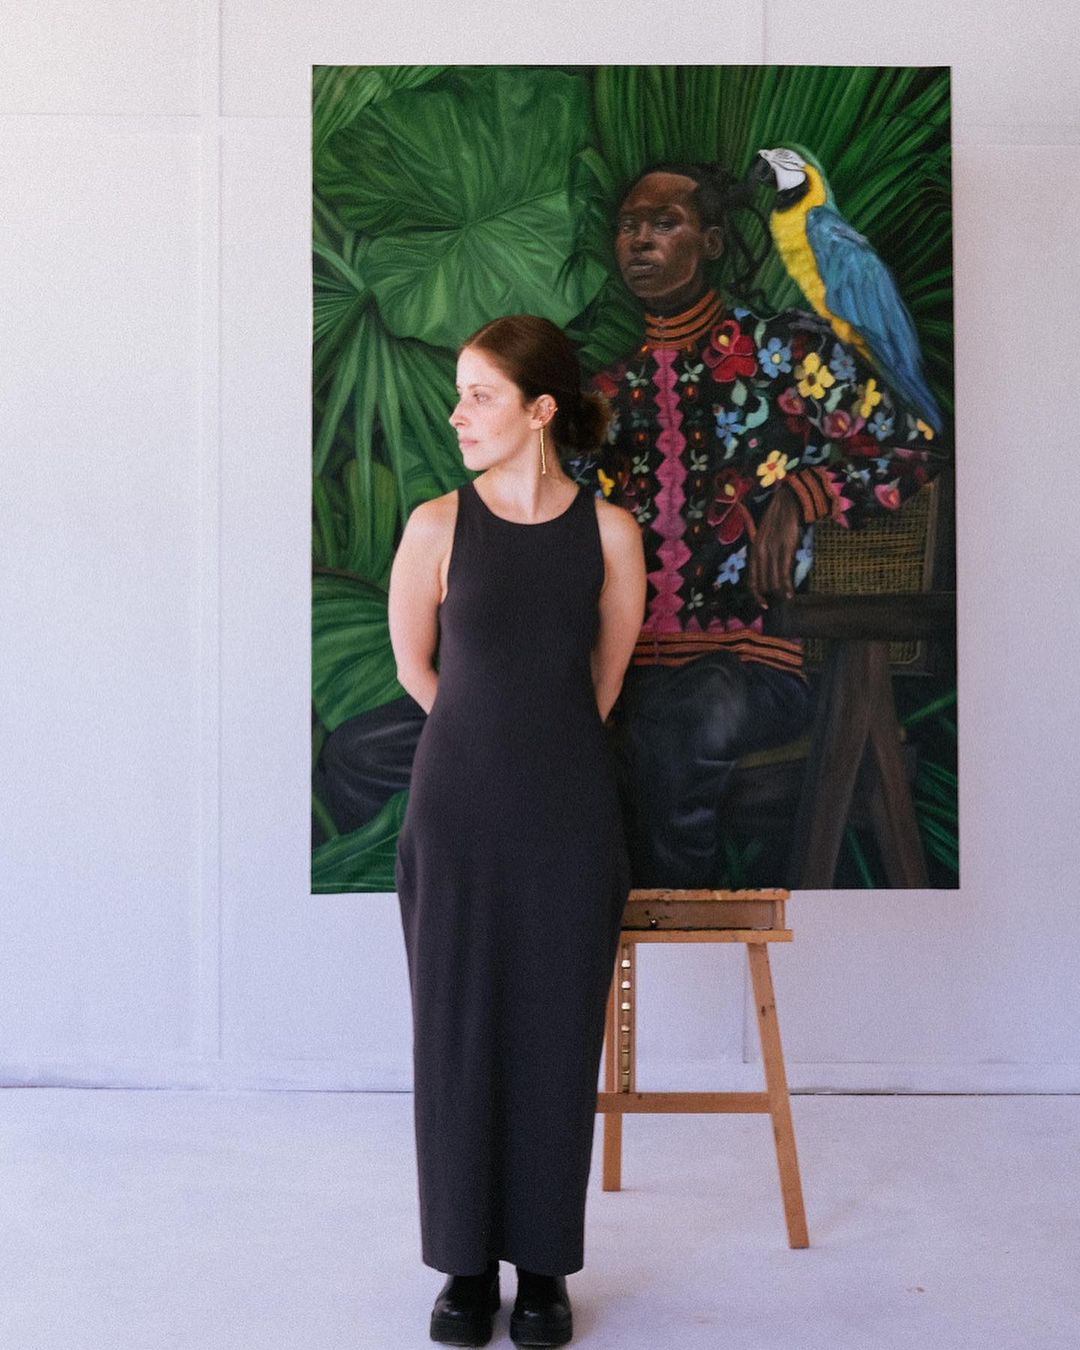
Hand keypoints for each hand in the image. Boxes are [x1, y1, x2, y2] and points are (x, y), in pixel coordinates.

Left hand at [749, 488, 801, 608]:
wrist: (788, 504)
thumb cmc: (776, 521)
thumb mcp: (761, 538)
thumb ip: (761, 555)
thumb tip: (765, 572)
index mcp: (753, 550)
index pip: (751, 580)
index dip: (756, 595)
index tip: (763, 604)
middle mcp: (760, 552)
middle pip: (763, 584)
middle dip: (771, 595)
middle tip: (780, 600)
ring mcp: (773, 551)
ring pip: (774, 581)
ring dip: (780, 593)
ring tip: (787, 598)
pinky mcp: (786, 549)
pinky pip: (784, 573)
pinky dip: (787, 586)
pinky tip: (790, 594)